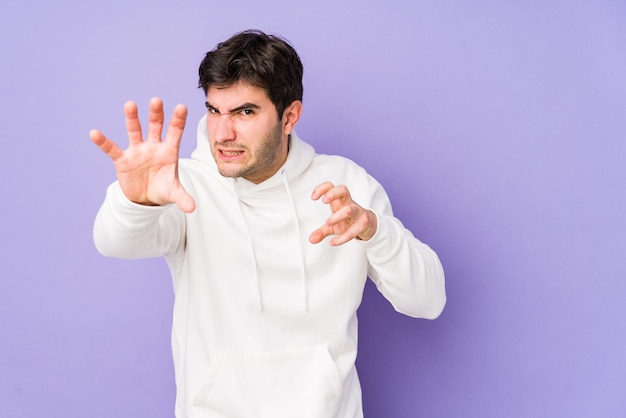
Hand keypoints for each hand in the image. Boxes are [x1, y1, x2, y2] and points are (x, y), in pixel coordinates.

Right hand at [89, 98, 195, 212]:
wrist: (145, 198)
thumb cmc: (163, 189)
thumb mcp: (173, 193)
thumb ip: (183, 198)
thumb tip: (193, 209)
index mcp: (169, 151)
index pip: (175, 133)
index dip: (178, 121)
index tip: (182, 107)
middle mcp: (153, 147)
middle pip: (155, 127)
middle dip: (156, 114)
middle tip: (156, 100)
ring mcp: (137, 151)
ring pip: (134, 131)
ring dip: (132, 119)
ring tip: (130, 104)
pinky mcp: (123, 160)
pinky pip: (112, 149)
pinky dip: (103, 142)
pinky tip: (94, 133)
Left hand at [309, 182, 377, 245]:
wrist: (368, 225)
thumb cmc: (348, 220)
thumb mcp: (333, 226)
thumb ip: (321, 231)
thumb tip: (311, 239)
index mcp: (339, 200)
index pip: (331, 186)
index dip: (322, 189)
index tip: (313, 198)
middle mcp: (348, 203)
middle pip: (343, 190)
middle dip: (333, 193)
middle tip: (324, 201)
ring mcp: (357, 212)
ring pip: (349, 210)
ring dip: (337, 216)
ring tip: (328, 223)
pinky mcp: (363, 223)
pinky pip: (354, 230)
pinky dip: (343, 237)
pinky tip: (333, 242)